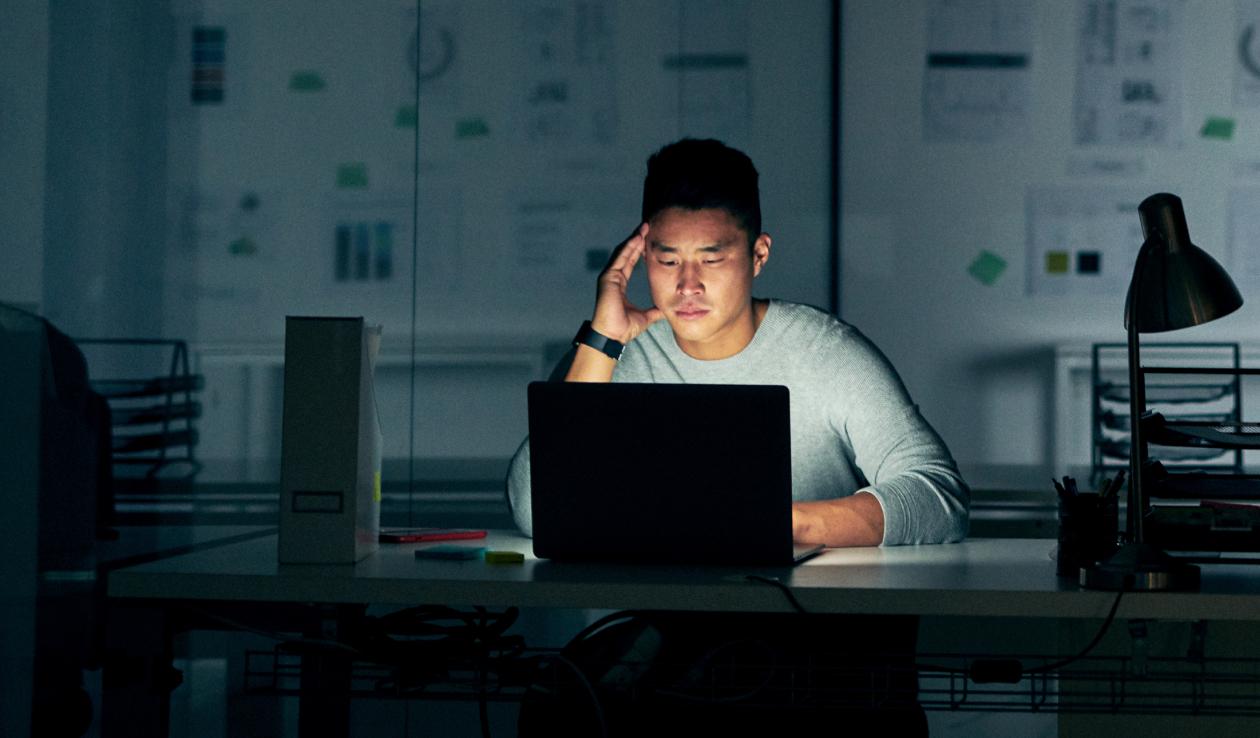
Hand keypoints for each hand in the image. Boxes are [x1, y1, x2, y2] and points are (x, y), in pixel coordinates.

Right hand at [590, 223, 663, 342]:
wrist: (612, 336)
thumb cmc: (624, 328)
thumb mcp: (646, 317)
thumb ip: (655, 311)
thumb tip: (666, 310)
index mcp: (619, 285)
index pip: (630, 263)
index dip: (639, 251)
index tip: (648, 240)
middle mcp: (613, 278)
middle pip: (626, 254)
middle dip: (636, 240)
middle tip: (647, 227)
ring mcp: (609, 277)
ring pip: (622, 253)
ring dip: (633, 240)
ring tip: (644, 228)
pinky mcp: (608, 278)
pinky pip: (619, 258)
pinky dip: (628, 247)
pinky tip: (637, 238)